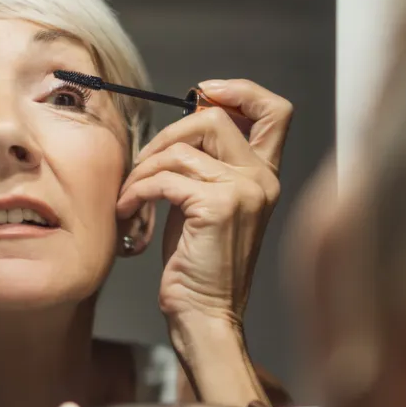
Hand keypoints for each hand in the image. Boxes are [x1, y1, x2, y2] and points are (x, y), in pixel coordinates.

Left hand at [118, 79, 293, 328]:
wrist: (205, 316)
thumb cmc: (199, 267)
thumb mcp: (206, 206)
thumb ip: (203, 167)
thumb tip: (176, 130)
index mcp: (265, 177)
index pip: (275, 110)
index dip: (239, 91)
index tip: (202, 95)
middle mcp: (261, 180)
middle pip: (214, 119)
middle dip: (167, 134)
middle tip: (143, 166)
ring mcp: (243, 192)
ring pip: (181, 151)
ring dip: (143, 170)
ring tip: (130, 197)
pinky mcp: (217, 208)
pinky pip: (165, 179)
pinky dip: (138, 191)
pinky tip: (130, 211)